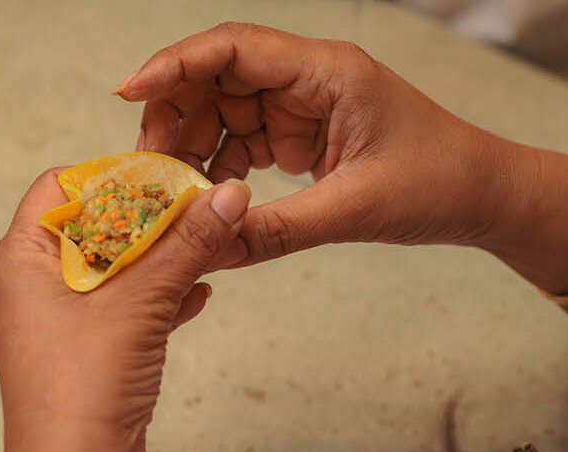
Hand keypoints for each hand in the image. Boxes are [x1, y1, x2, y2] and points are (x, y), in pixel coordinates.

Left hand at [0, 168, 250, 451]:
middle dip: (152, 215)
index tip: (171, 176)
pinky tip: (199, 290)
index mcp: (21, 261)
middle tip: (203, 203)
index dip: (116, 176)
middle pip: (96, 225)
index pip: (62, 187)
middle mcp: (34, 287)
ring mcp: (61, 323)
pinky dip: (161, 296)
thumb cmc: (80, 395)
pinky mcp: (89, 354)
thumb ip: (184, 246)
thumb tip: (226, 196)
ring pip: (117, 269)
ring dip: (163, 256)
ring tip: (212, 240)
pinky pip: (127, 309)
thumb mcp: (139, 306)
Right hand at [117, 22, 567, 292]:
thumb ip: (277, 232)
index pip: (235, 49)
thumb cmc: (434, 183)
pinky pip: (240, 146)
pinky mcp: (298, 140)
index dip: (176, 65)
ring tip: (172, 193)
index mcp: (326, 72)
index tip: (129, 91)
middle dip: (175, 116)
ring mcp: (300, 109)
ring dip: (192, 150)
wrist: (475, 196)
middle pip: (217, 79)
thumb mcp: (353, 211)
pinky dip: (217, 173)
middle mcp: (306, 81)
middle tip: (147, 167)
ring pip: (223, 115)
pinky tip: (205, 202)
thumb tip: (211, 251)